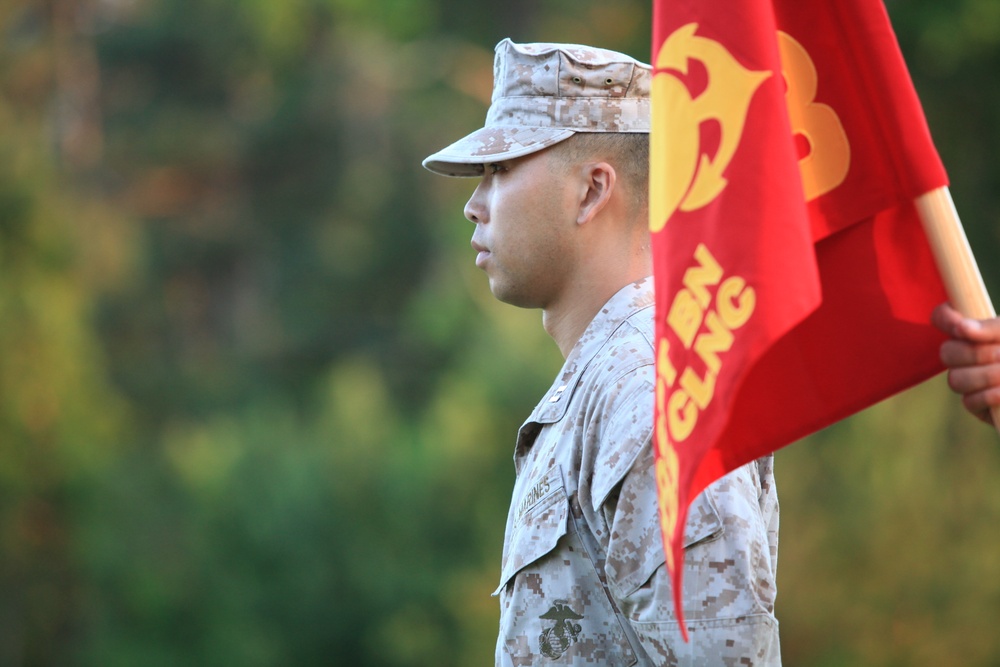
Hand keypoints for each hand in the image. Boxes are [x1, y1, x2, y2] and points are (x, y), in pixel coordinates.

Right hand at [931, 303, 999, 424]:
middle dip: (974, 354)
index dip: (946, 319)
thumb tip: (963, 329)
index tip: (961, 326)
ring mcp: (973, 381)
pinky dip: (989, 395)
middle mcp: (970, 355)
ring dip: (985, 375)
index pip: (943, 318)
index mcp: (978, 331)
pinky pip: (969, 401)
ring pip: (955, 379)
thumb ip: (993, 329)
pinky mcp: (980, 406)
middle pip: (946, 352)